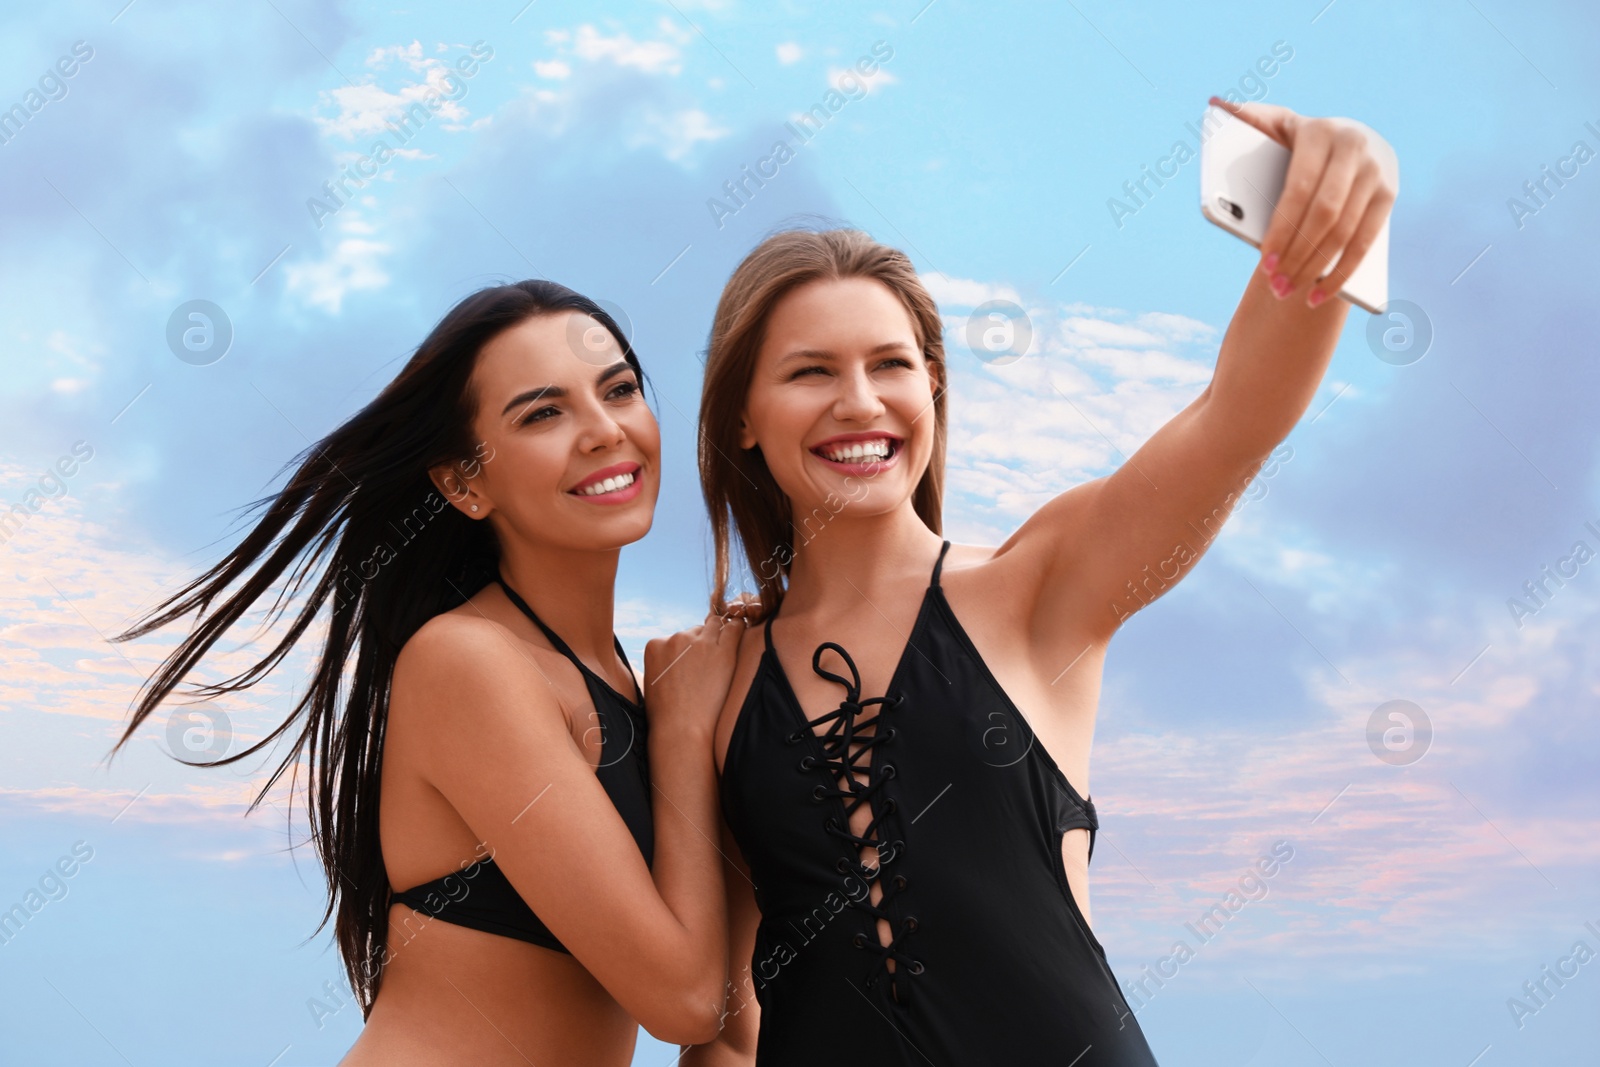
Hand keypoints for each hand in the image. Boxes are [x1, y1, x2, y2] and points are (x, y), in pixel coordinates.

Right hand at [644, 609, 747, 737]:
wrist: (682, 729)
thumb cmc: (666, 713)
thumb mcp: (652, 681)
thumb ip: (663, 662)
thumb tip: (675, 659)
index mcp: (655, 644)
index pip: (677, 637)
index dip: (686, 650)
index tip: (692, 663)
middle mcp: (677, 638)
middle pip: (695, 631)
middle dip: (702, 643)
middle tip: (708, 664)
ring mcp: (701, 643)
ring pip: (714, 626)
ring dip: (719, 635)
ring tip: (724, 653)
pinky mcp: (723, 651)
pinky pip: (735, 629)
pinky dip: (738, 629)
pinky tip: (741, 634)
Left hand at [1209, 96, 1397, 307]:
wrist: (1350, 143)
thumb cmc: (1297, 144)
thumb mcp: (1277, 127)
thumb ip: (1251, 120)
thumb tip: (1217, 105)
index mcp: (1319, 131)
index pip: (1300, 189)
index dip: (1282, 229)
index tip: (1263, 262)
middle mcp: (1355, 146)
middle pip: (1324, 215)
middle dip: (1297, 255)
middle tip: (1274, 286)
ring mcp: (1377, 171)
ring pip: (1345, 232)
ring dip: (1316, 269)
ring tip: (1289, 293)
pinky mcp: (1390, 194)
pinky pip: (1366, 243)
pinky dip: (1342, 273)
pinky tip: (1318, 296)